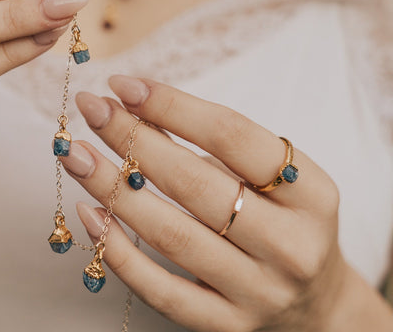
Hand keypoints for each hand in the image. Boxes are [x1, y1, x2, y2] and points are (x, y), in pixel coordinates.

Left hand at [60, 75, 353, 331]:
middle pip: (194, 183)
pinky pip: (161, 290)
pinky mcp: (226, 325)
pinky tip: (89, 213)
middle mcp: (289, 244)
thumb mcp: (267, 178)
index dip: (172, 105)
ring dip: (113, 188)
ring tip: (75, 154)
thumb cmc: (282, 223)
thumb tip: (134, 107)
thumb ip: (210, 144)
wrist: (317, 306)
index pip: (231, 136)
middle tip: (90, 109)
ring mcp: (257, 290)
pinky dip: (120, 251)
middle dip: (132, 139)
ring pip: (170, 234)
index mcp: (310, 193)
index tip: (124, 85)